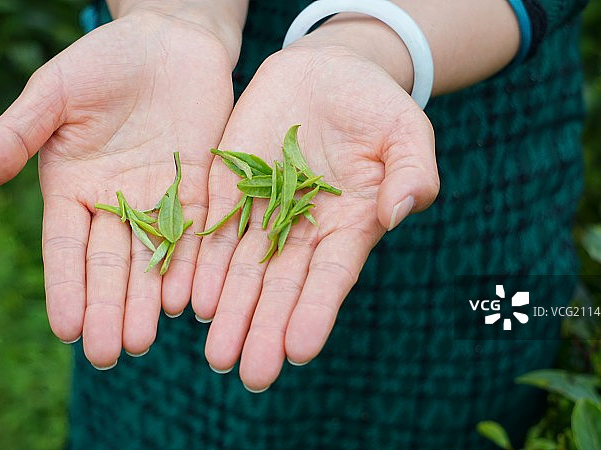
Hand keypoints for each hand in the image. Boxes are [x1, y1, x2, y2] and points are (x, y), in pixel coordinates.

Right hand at [0, 5, 238, 367]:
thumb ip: (16, 134)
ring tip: (145, 339)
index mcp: (74, 189)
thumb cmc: (104, 60)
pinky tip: (191, 301)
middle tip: (108, 354)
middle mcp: (116, 205)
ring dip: (149, 301)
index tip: (66, 328)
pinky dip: (194, 268)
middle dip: (109, 310)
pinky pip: (199, 235)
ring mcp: (161, 201)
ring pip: (155, 261)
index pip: (66, 248)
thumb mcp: (54, 92)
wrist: (171, 41)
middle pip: (112, 266)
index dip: (66, 287)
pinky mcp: (202, 191)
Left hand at [192, 43, 438, 390]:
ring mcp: (262, 211)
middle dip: (264, 328)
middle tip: (249, 373)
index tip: (300, 349)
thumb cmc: (375, 105)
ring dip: (228, 311)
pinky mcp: (229, 188)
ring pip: (240, 269)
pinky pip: (211, 230)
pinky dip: (199, 264)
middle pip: (280, 286)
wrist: (326, 72)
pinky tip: (187, 299)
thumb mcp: (406, 132)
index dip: (315, 311)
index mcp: (348, 225)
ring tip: (215, 354)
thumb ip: (412, 173)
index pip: (330, 276)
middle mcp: (302, 230)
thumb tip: (398, 213)